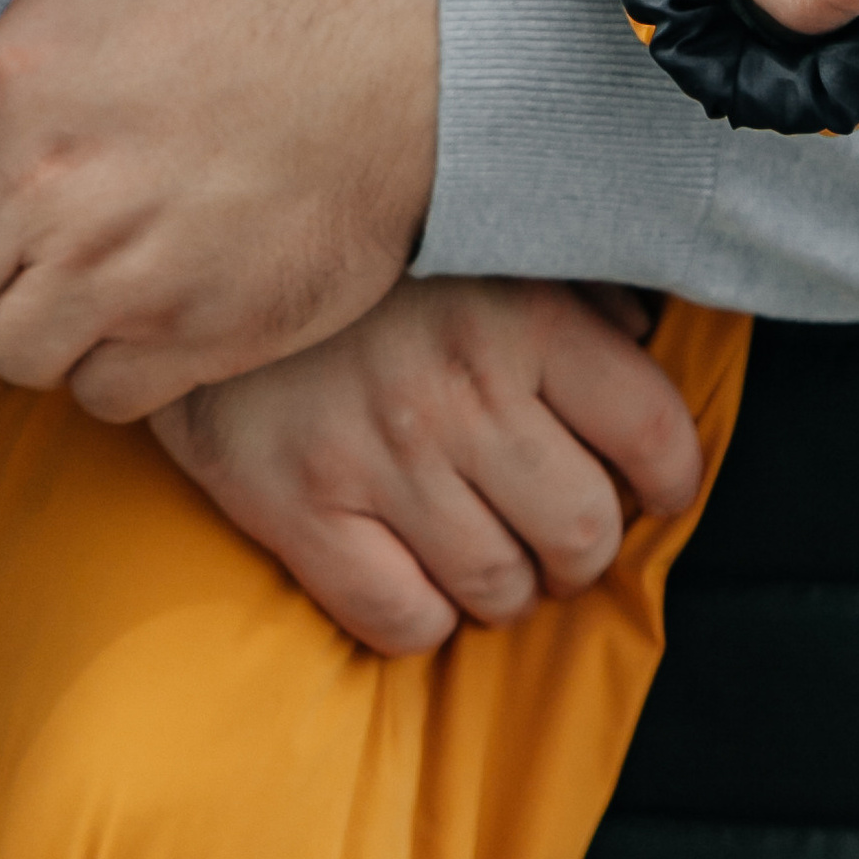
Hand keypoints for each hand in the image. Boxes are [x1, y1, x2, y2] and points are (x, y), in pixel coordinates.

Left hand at [0, 0, 439, 419]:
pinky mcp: (196, 336)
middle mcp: (45, 189)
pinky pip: (101, 398)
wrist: (410, 49)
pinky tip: (134, 324)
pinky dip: (106, 373)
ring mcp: (120, 275)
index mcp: (9, 82)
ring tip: (65, 292)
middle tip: (5, 250)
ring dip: (26, 326)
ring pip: (8, 351)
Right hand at [149, 276, 702, 655]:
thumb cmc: (357, 251)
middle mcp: (460, 392)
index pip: (652, 433)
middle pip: (584, 531)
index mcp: (521, 315)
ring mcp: (378, 457)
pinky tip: (414, 571)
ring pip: (499, 588)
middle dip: (584, 547)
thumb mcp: (476, 236)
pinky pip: (403, 622)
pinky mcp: (298, 508)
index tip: (655, 485)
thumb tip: (642, 335)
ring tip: (486, 550)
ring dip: (507, 586)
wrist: (187, 243)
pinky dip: (425, 617)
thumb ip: (572, 285)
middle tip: (558, 528)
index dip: (671, 477)